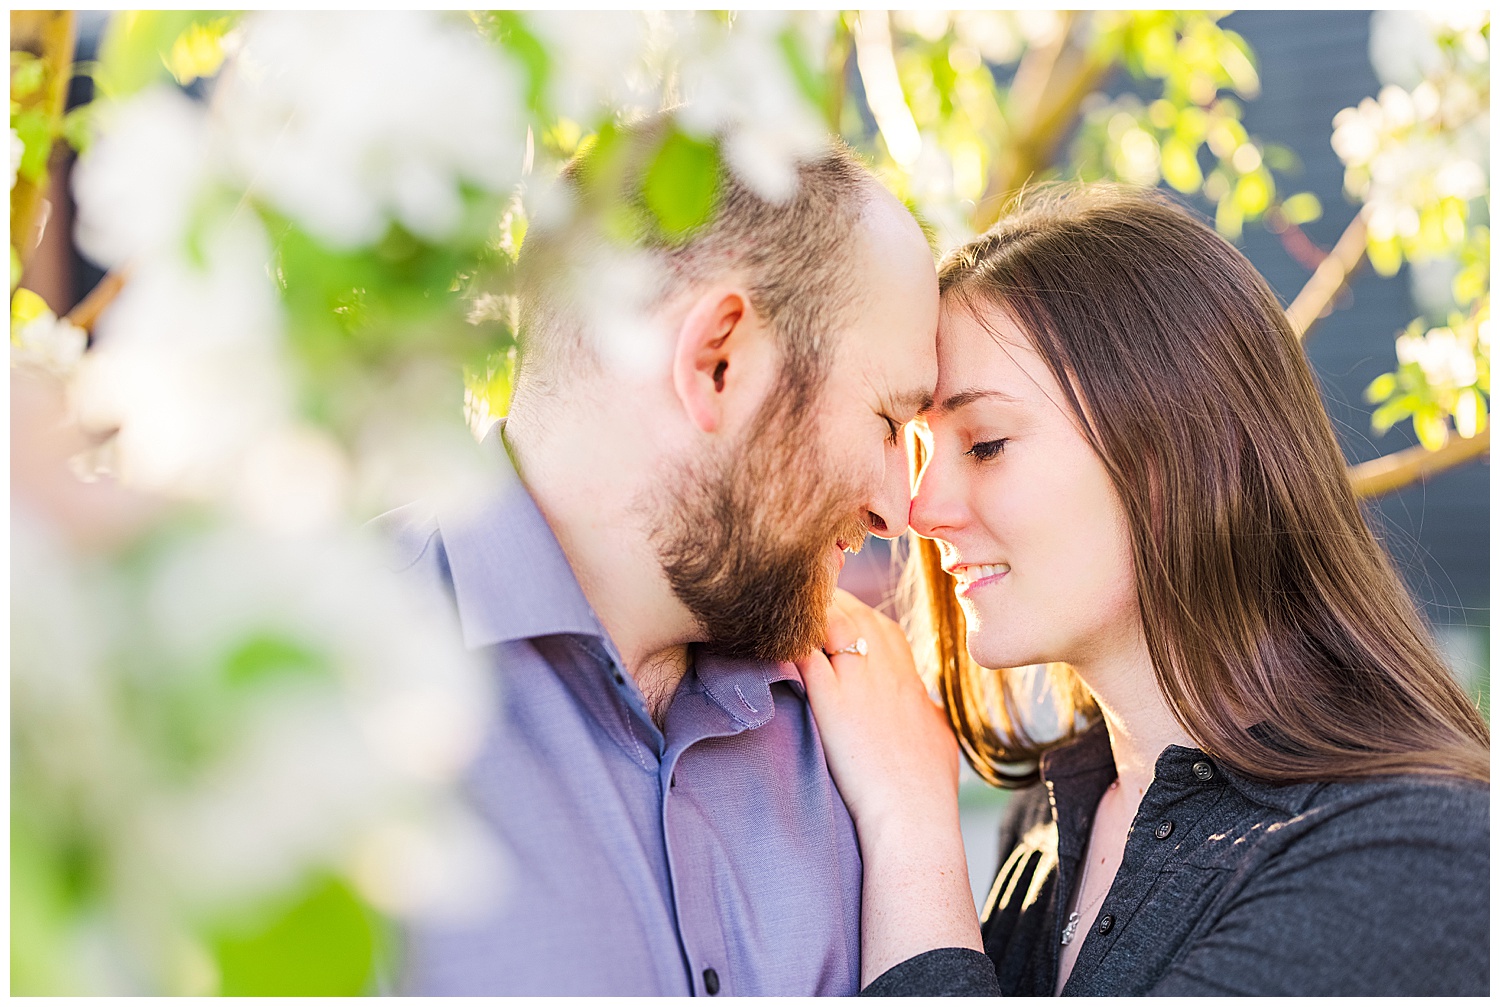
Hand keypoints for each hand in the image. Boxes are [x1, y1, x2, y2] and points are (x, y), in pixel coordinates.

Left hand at [796, 589, 959, 833]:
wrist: (914, 817)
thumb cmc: (929, 789)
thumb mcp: (940, 738)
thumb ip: (928, 714)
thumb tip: (927, 707)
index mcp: (910, 681)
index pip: (883, 628)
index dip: (858, 616)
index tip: (838, 617)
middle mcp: (887, 673)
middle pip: (857, 616)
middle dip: (831, 605)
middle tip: (805, 608)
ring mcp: (860, 685)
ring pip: (834, 623)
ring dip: (811, 616)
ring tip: (787, 616)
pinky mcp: (833, 702)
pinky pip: (808, 656)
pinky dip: (791, 644)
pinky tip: (774, 643)